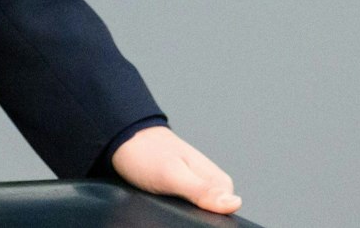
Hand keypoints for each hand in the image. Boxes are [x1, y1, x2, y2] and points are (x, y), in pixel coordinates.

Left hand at [111, 126, 241, 215]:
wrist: (124, 139)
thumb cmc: (147, 153)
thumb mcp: (173, 175)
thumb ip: (202, 190)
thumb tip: (234, 203)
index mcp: (219, 181)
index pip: (226, 215)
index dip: (208, 221)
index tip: (187, 214)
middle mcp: (212, 184)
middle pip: (211, 216)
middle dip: (192, 218)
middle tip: (169, 205)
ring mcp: (197, 187)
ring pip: (196, 213)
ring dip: (181, 214)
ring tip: (163, 203)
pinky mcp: (182, 190)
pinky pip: (184, 209)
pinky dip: (173, 210)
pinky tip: (162, 205)